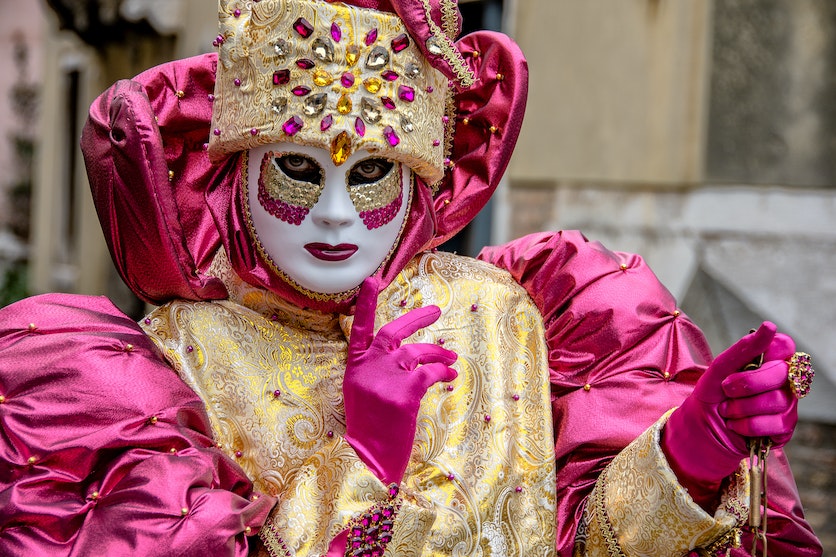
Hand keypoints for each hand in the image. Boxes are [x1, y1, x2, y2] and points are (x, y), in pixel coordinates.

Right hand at [343, 277, 457, 484]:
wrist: (369, 459)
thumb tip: (409, 354)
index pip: (358, 328)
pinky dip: (443, 374)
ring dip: (439, 354)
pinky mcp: (404, 393)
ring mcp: (386, 378)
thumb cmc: (369, 428)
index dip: (365, 304)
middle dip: (418, 319)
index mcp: (355, 366)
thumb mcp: (363, 392)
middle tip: (437, 311)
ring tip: (451, 360)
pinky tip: (450, 378)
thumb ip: (378, 369)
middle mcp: (369, 367)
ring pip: (419, 353)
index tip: (372, 280)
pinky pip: (431, 374)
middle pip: (395, 332)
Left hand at [661, 322, 797, 507]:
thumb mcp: (719, 369)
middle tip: (726, 390)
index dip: (769, 352)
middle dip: (746, 383)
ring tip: (728, 411)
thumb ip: (744, 348)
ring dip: (742, 408)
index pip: (784, 346)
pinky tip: (737, 426)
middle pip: (781, 372)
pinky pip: (777, 423)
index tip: (748, 363)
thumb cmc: (711, 396)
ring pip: (778, 400)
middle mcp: (782, 381)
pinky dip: (748, 426)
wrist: (700, 430)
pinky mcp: (785, 429)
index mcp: (768, 362)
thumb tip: (770, 327)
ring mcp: (786, 405)